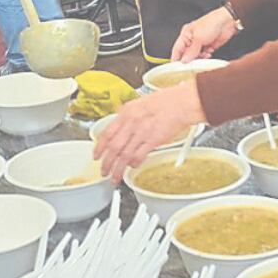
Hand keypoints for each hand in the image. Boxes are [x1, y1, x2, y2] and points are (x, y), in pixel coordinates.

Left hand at [93, 81, 207, 180]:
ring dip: (117, 169)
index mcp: (126, 112)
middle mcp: (131, 123)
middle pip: (113, 147)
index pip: (106, 133)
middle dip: (106, 162)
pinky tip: (133, 167)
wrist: (181, 102)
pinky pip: (138, 156)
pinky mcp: (153, 140)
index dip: (99, 147)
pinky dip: (134, 164)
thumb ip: (129, 116)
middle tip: (103, 171)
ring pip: (123, 155)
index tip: (96, 155)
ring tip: (115, 177)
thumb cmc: (166, 101)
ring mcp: (141, 132)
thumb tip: (121, 128)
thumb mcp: (140, 103)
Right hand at [171, 6, 239, 61]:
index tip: (176, 68)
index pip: (177, 49)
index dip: (176, 59)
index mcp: (185, 34)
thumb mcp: (198, 38)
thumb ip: (191, 51)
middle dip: (189, 59)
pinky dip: (206, 56)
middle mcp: (191, 39)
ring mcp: (200, 43)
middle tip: (192, 65)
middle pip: (186, 54)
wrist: (227, 22)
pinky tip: (208, 53)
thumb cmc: (211, 23)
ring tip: (203, 55)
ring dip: (199, 58)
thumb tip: (184, 61)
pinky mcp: (208, 46)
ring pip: (195, 56)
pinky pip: (204, 55)